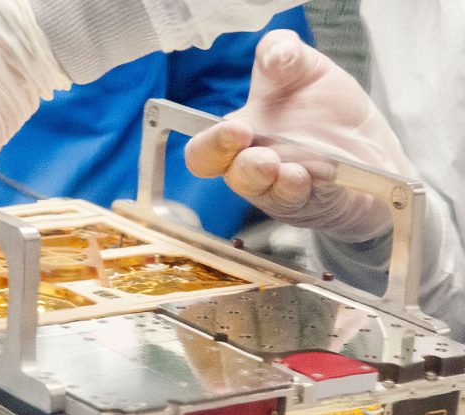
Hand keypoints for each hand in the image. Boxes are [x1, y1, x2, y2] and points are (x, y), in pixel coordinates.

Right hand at [185, 30, 415, 241]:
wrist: (370, 144)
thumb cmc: (324, 110)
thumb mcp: (305, 69)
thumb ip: (281, 52)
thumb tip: (274, 57)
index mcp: (238, 141)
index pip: (203, 154)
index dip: (212, 146)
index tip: (237, 131)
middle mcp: (254, 172)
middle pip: (234, 179)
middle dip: (248, 169)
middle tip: (266, 158)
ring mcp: (282, 192)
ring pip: (270, 196)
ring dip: (281, 184)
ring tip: (294, 171)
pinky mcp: (315, 204)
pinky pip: (310, 201)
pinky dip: (318, 187)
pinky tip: (327, 174)